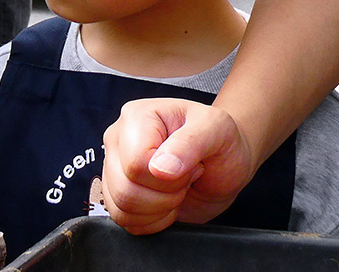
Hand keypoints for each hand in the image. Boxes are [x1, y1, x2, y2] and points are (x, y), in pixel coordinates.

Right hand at [99, 98, 258, 233]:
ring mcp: (114, 167)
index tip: (192, 164)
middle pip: (125, 190)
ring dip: (160, 209)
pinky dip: (152, 221)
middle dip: (167, 196)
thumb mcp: (218, 130)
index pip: (136, 164)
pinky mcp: (118, 193)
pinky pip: (124, 221)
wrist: (224, 162)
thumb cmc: (221, 140)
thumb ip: (191, 143)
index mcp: (137, 116)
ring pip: (122, 209)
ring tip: (178, 188)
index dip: (170, 177)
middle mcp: (118, 140)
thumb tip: (159, 169)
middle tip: (187, 178)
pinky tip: (168, 203)